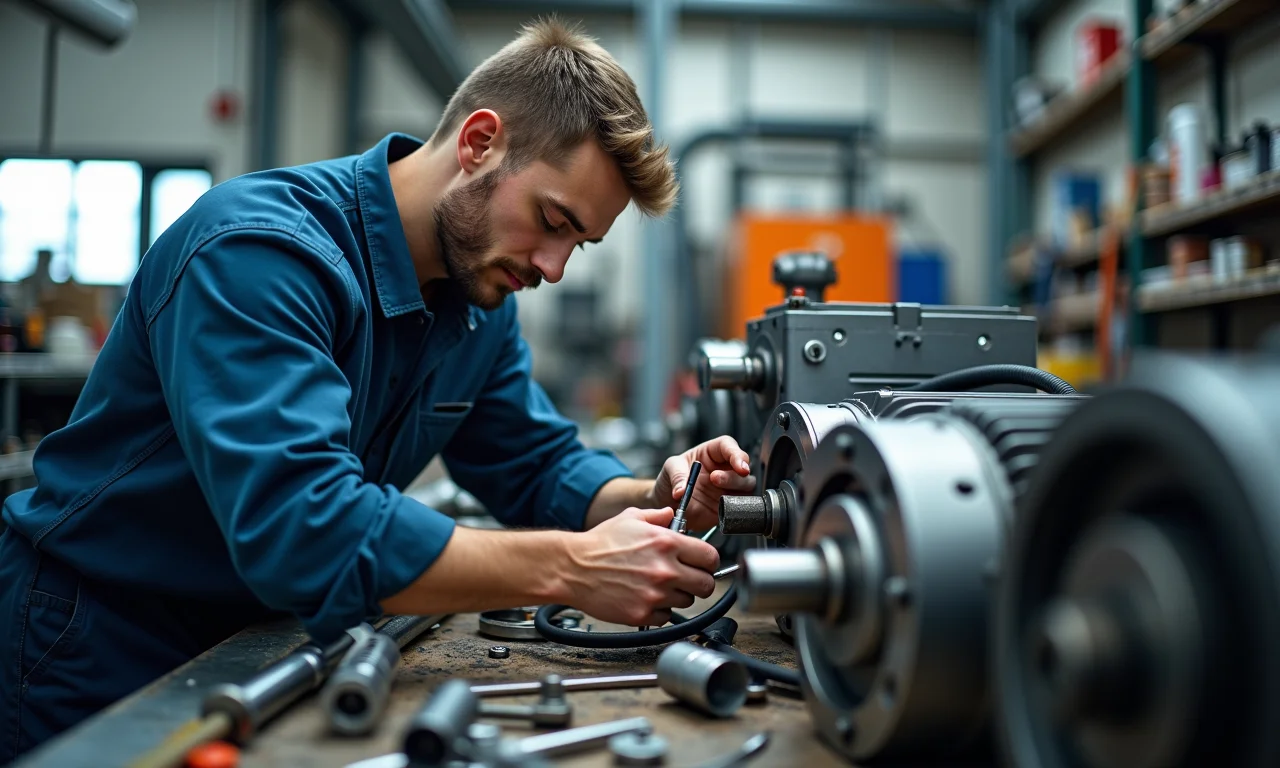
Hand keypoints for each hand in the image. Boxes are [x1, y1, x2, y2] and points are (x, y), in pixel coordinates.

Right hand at [564, 507, 719, 626]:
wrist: (573, 568)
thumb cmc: (599, 543)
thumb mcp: (630, 518)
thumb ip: (658, 516)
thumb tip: (673, 514)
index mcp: (667, 543)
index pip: (710, 557)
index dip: (707, 561)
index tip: (701, 563)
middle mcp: (665, 569)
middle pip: (706, 584)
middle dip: (699, 581)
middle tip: (687, 579)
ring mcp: (655, 595)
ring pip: (687, 601)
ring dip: (678, 595)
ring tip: (658, 586)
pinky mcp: (643, 614)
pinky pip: (666, 616)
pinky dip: (659, 610)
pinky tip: (645, 598)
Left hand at [653, 436, 755, 531]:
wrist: (667, 503)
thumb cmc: (671, 479)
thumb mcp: (670, 468)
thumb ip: (677, 476)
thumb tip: (681, 490)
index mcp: (712, 453)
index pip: (729, 447)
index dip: (737, 454)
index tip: (740, 465)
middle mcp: (724, 469)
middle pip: (743, 467)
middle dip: (733, 475)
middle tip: (715, 479)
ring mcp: (728, 488)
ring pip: (747, 486)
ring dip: (737, 490)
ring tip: (717, 495)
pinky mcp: (728, 506)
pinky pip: (741, 506)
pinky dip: (736, 507)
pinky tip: (722, 507)